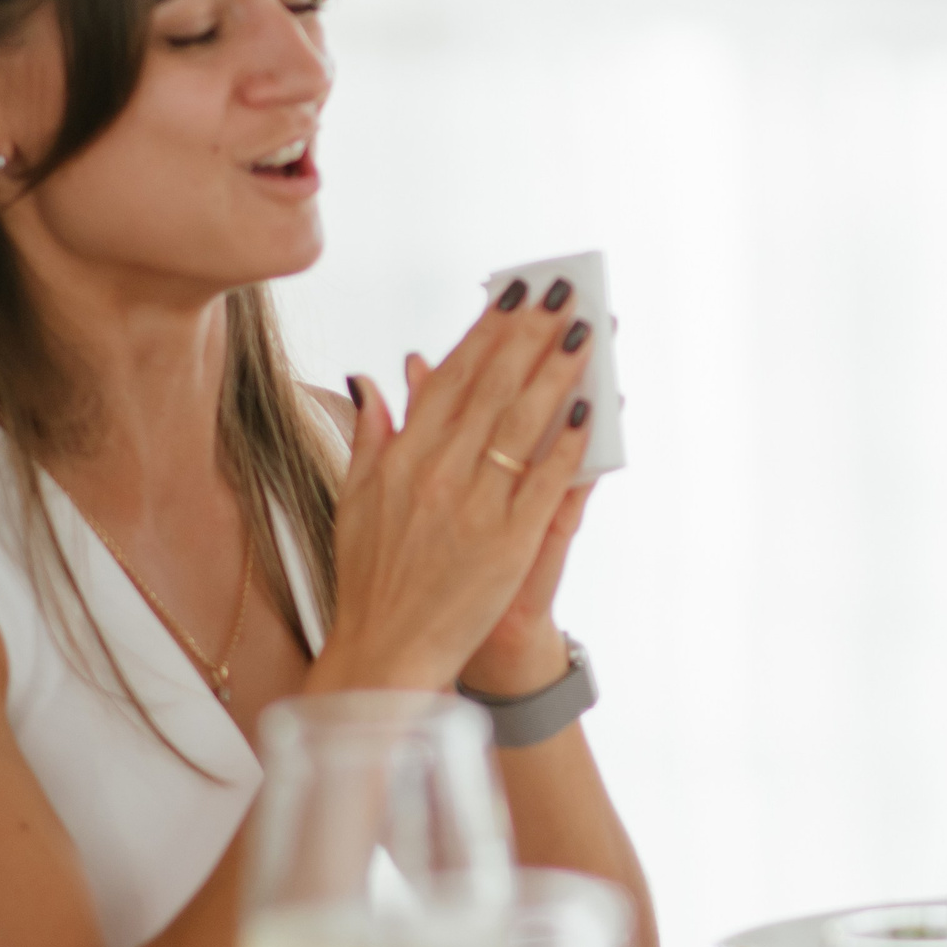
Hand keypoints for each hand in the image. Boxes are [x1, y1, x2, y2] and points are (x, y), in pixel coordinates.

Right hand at [307, 283, 595, 693]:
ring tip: (584, 331)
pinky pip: (545, 481)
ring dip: (556, 372)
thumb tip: (376, 379)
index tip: (515, 294)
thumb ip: (371, 434)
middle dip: (530, 333)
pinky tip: (590, 410)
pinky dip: (568, 444)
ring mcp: (474, 507)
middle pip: (492, 387)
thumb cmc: (373, 577)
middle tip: (563, 293)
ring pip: (522, 423)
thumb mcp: (356, 499)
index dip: (487, 330)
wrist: (385, 652)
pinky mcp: (508, 544)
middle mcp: (437, 474)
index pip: (452, 377)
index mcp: (402, 458)